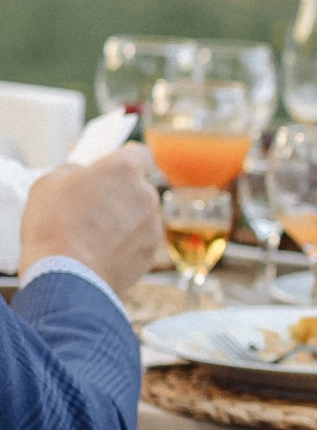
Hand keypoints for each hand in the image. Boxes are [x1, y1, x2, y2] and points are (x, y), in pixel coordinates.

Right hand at [19, 146, 159, 293]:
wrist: (66, 276)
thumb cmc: (54, 227)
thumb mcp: (50, 183)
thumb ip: (74, 170)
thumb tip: (82, 174)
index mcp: (124, 169)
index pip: (138, 153)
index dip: (123, 158)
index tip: (110, 167)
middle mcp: (147, 193)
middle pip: (137, 186)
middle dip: (119, 194)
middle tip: (91, 206)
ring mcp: (153, 224)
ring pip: (139, 215)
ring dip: (122, 220)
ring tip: (90, 235)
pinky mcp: (151, 252)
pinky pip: (139, 240)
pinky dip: (125, 244)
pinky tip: (100, 252)